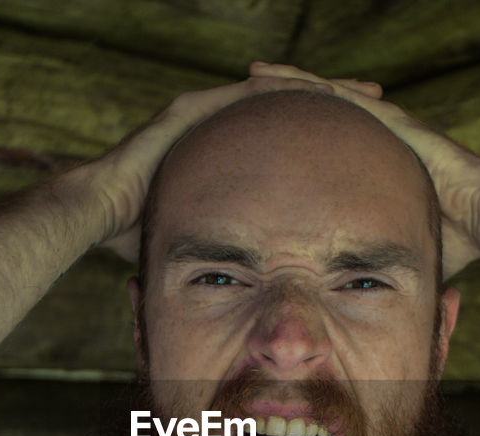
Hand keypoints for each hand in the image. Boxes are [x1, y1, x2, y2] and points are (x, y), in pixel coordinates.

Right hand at [89, 71, 387, 263]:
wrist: (96, 217)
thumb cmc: (145, 238)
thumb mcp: (213, 246)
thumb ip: (241, 259)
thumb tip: (272, 299)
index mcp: (234, 157)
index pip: (291, 141)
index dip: (332, 141)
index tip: (374, 147)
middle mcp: (224, 128)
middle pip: (293, 110)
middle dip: (338, 107)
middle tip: (382, 107)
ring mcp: (208, 113)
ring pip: (279, 93)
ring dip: (322, 91)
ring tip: (365, 95)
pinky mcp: (193, 110)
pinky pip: (250, 94)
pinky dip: (286, 92)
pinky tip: (322, 92)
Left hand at [246, 62, 479, 279]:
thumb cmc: (454, 241)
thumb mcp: (400, 255)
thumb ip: (378, 273)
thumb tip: (362, 309)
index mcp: (374, 170)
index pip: (325, 152)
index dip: (295, 145)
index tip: (262, 144)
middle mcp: (374, 142)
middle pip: (319, 116)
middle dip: (283, 104)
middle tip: (244, 96)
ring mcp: (383, 126)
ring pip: (324, 96)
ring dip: (289, 84)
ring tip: (252, 73)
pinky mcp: (389, 118)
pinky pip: (340, 94)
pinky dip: (309, 83)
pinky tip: (278, 74)